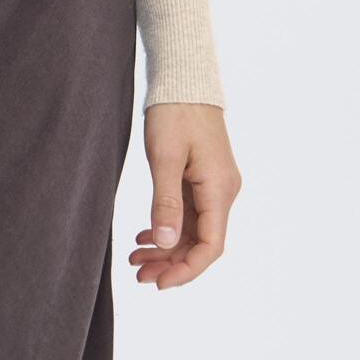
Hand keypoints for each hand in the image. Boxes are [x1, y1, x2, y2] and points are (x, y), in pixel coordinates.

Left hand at [130, 103, 241, 288]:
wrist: (184, 76)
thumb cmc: (175, 111)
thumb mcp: (165, 156)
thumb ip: (166, 201)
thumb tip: (167, 243)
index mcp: (219, 189)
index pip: (210, 246)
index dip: (186, 270)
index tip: (158, 283)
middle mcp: (223, 191)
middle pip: (201, 242)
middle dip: (171, 263)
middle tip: (138, 275)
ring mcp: (214, 184)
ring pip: (193, 229)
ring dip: (167, 247)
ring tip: (136, 259)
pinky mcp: (203, 176)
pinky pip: (189, 212)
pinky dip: (169, 227)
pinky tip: (146, 236)